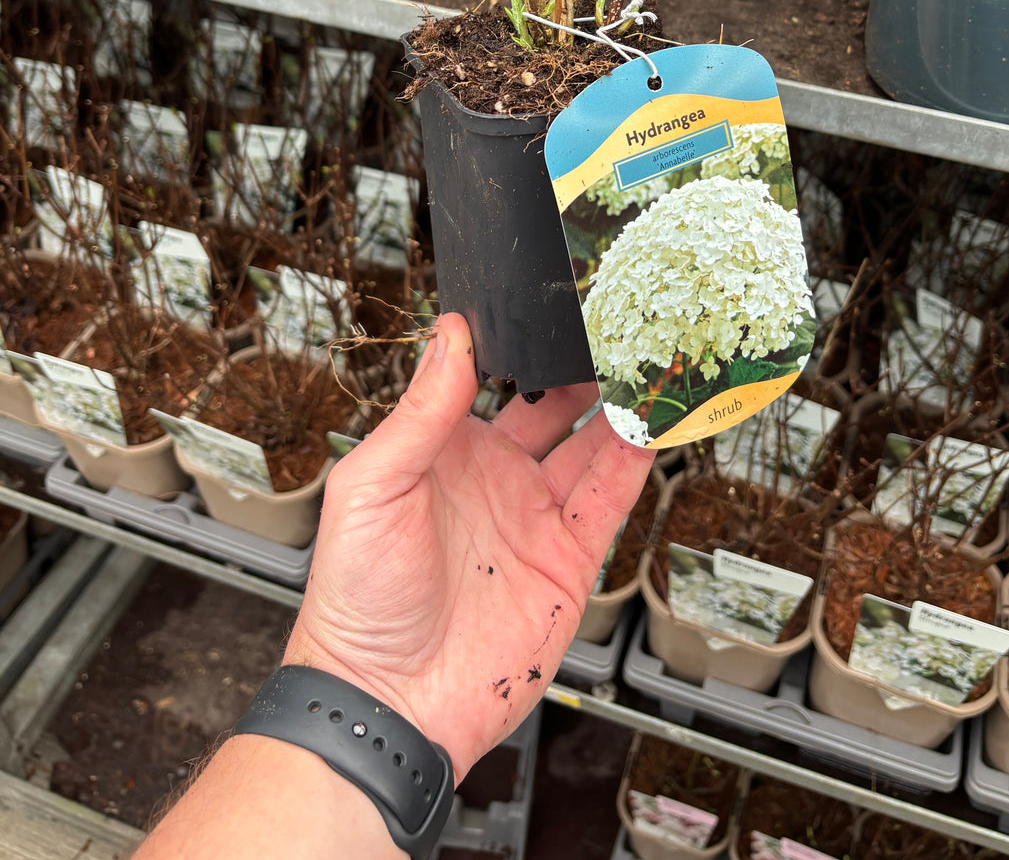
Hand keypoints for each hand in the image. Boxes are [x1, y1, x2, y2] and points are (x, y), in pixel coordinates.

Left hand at [284, 311, 651, 780]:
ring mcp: (534, 518)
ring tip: (646, 364)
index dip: (523, 346)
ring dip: (619, 407)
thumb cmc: (357, 600)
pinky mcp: (569, 561)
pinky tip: (651, 423)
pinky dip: (636, 460)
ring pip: (592, 447)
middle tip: (613, 329)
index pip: (492, 381)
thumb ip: (420, 411)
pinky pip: (610, 499)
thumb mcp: (373, 486)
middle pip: (555, 408)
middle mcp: (495, 477)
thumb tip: (450, 335)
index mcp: (443, 451)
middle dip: (583, 369)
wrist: (388, 701)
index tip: (551, 308)